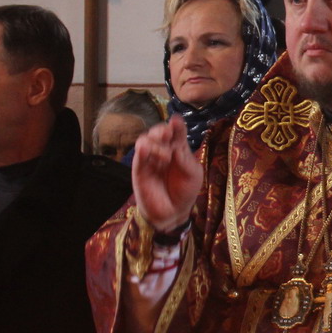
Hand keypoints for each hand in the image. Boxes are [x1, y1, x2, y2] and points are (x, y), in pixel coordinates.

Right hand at [130, 116, 203, 232]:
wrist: (173, 213)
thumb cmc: (185, 191)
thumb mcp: (193, 174)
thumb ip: (185, 159)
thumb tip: (176, 144)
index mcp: (178, 148)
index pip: (176, 132)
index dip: (176, 125)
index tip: (176, 120)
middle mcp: (163, 150)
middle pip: (158, 132)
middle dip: (162, 130)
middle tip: (168, 134)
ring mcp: (150, 159)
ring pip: (145, 140)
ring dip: (154, 142)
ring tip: (166, 155)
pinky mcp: (139, 170)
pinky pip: (138, 157)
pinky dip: (141, 150)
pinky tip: (145, 149)